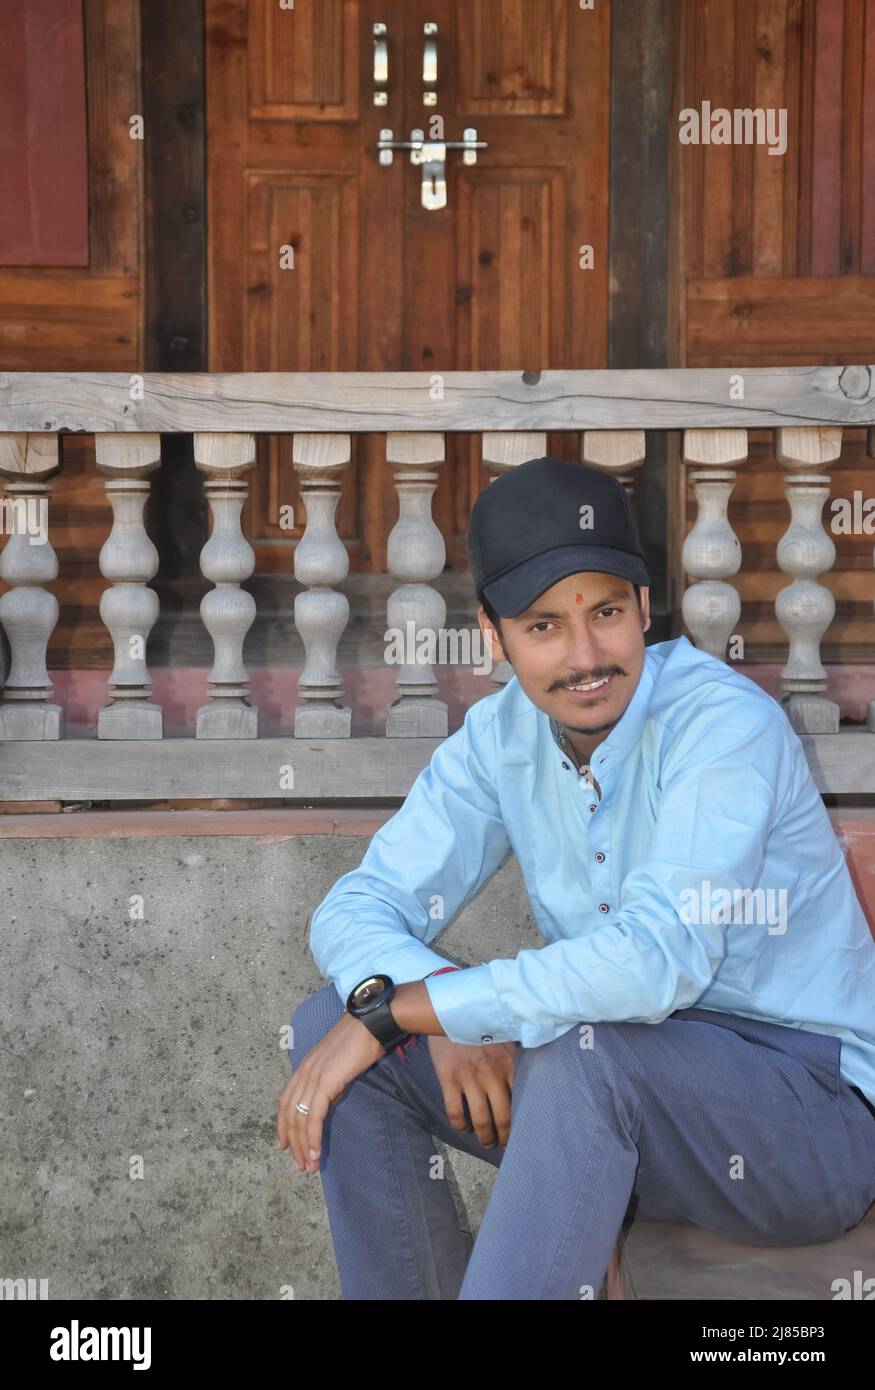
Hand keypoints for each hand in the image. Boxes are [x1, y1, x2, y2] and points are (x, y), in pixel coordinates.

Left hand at [277, 1012, 383, 1174]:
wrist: (371, 1023)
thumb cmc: (361, 1040)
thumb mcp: (339, 1065)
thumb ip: (330, 1083)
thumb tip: (328, 1101)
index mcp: (305, 1067)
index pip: (285, 1101)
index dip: (282, 1125)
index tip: (285, 1146)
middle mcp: (304, 1072)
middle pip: (289, 1114)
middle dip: (294, 1143)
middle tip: (301, 1165)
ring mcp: (313, 1077)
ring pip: (299, 1119)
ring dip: (303, 1146)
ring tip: (309, 1166)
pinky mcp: (325, 1083)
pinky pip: (314, 1117)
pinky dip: (313, 1137)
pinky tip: (317, 1153)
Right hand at [427, 1035, 518, 1147]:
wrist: (446, 1013)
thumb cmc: (479, 1028)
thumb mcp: (502, 1040)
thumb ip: (513, 1062)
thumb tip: (527, 1086)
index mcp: (508, 1064)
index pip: (522, 1100)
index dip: (523, 1121)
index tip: (522, 1131)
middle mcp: (491, 1073)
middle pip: (503, 1117)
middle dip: (504, 1137)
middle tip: (502, 1144)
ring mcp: (469, 1077)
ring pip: (481, 1120)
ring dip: (485, 1137)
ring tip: (486, 1142)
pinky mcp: (449, 1078)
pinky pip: (455, 1112)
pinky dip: (460, 1126)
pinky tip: (463, 1127)